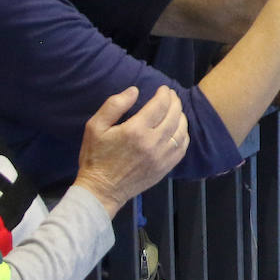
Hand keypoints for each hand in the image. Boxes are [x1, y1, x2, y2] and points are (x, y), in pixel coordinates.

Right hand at [73, 86, 187, 214]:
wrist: (101, 190)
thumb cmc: (95, 157)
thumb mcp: (95, 127)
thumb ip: (114, 105)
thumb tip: (135, 90)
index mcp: (135, 130)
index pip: (159, 105)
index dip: (164, 94)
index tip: (164, 89)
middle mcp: (152, 143)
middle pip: (173, 116)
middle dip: (175, 102)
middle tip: (172, 95)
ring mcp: (161, 157)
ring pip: (181, 131)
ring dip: (181, 117)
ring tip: (176, 110)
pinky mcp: (165, 168)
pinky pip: (182, 148)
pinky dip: (183, 135)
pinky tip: (178, 129)